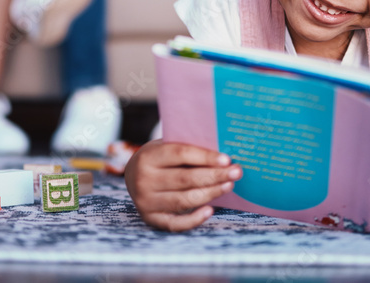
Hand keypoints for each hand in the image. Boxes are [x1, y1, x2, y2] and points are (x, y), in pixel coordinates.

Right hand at [124, 139, 242, 231]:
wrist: (132, 175)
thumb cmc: (159, 158)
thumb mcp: (165, 147)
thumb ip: (187, 149)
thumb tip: (222, 157)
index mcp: (147, 156)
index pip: (180, 154)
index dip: (205, 157)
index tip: (227, 159)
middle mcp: (143, 179)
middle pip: (185, 178)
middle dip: (214, 176)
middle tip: (236, 172)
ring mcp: (146, 201)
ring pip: (184, 200)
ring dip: (210, 193)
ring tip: (229, 186)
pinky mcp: (151, 218)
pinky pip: (176, 223)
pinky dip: (194, 219)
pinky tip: (211, 210)